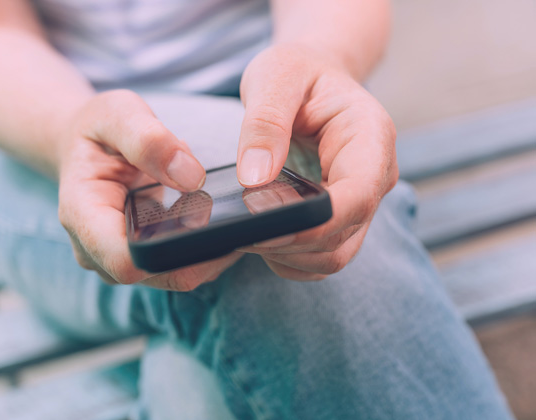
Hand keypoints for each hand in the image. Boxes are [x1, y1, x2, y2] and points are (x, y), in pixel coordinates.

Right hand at [57, 89, 241, 290]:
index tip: (209, 219)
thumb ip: (150, 140)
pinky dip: (203, 250)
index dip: (172, 251)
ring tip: (226, 212)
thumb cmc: (98, 129)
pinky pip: (179, 268)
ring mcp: (118, 260)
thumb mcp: (118, 114)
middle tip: (235, 213)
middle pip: (160, 274)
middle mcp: (96, 250)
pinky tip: (216, 220)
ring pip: (176, 276)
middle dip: (200, 252)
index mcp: (83, 215)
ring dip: (206, 253)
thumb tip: (191, 177)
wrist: (87, 145)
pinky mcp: (140, 261)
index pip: (126, 260)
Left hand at [236, 44, 398, 280]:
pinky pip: (320, 256)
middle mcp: (374, 177)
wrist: (312, 78)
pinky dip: (289, 258)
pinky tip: (259, 238)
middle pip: (342, 237)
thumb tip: (255, 178)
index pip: (357, 196)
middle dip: (290, 244)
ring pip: (333, 256)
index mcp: (369, 138)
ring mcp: (360, 202)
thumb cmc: (297, 72)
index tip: (267, 228)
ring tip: (245, 234)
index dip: (316, 222)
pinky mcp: (341, 218)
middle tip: (237, 231)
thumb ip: (265, 123)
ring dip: (288, 256)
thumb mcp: (276, 77)